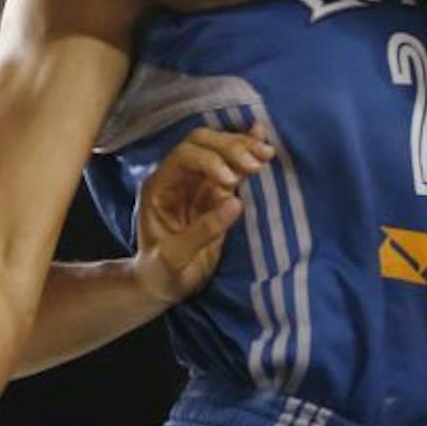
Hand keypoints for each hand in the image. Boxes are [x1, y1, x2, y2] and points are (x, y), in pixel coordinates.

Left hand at [133, 127, 273, 302]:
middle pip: (203, 143)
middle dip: (230, 148)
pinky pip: (234, 166)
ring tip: (266, 154)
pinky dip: (248, 152)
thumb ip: (203, 231)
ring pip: (221, 150)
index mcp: (160, 186)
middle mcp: (178, 177)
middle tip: (256, 163)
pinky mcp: (217, 191)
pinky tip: (263, 140)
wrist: (165, 285)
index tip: (231, 181)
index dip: (209, 160)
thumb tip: (236, 202)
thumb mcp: (174, 258)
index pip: (184, 156)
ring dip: (244, 148)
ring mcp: (198, 182)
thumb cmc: (162, 273)